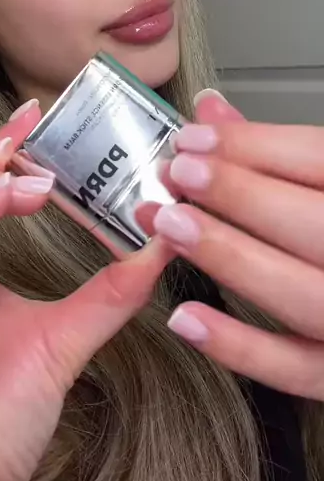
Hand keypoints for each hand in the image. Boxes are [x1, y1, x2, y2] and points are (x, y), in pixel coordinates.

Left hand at [152, 91, 323, 400]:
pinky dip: (240, 346)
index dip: (257, 146)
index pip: (322, 162)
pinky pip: (296, 369)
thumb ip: (273, 155)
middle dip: (242, 196)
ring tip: (171, 227)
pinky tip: (185, 317)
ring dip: (232, 257)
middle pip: (317, 224)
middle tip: (179, 175)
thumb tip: (210, 111)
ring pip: (304, 295)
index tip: (194, 138)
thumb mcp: (321, 185)